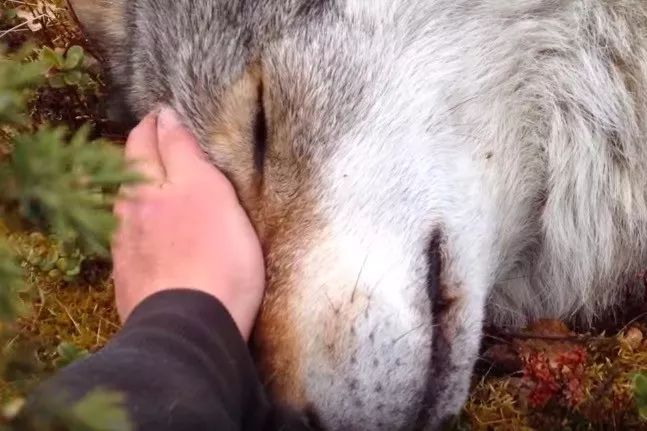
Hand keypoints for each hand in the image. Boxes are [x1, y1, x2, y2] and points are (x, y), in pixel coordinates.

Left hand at [112, 108, 264, 339]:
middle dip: (142, 142)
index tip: (165, 113)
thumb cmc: (218, 261)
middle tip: (154, 131)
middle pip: (133, 165)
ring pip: (125, 198)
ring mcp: (126, 242)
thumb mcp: (214, 197)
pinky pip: (125, 231)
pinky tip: (142, 224)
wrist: (189, 327)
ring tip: (150, 175)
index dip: (162, 123)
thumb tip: (168, 120)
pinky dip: (134, 215)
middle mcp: (136, 208)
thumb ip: (188, 156)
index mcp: (160, 186)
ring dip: (135, 180)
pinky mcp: (126, 272)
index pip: (157, 140)